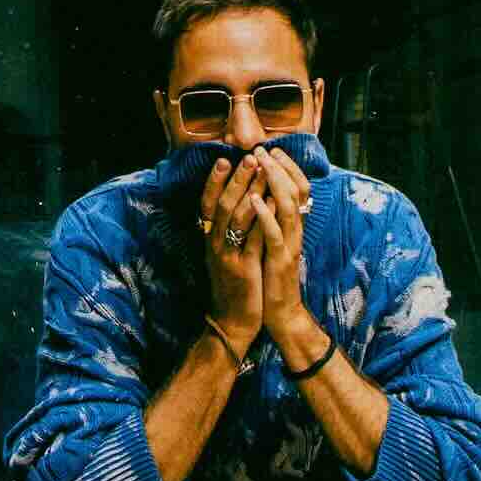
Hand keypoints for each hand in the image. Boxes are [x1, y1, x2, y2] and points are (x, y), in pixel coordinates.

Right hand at [199, 155, 266, 346]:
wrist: (231, 322)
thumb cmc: (231, 286)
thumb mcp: (223, 256)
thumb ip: (227, 232)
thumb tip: (239, 204)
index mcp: (210, 240)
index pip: (207, 204)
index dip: (214, 181)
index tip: (225, 159)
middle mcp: (215, 245)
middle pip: (223, 205)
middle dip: (237, 180)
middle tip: (249, 158)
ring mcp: (228, 256)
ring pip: (237, 217)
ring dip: (250, 192)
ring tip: (261, 172)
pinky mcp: (243, 269)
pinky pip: (254, 239)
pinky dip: (262, 218)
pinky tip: (273, 203)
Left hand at [245, 144, 311, 339]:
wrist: (279, 313)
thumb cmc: (271, 276)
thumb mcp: (273, 243)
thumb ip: (273, 220)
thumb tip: (264, 193)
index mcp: (292, 226)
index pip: (297, 189)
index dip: (287, 168)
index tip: (271, 150)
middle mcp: (295, 232)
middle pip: (295, 192)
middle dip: (279, 168)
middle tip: (264, 150)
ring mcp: (290, 246)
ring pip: (287, 208)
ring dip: (273, 183)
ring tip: (261, 165)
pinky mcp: (281, 262)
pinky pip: (274, 235)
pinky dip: (265, 216)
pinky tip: (254, 201)